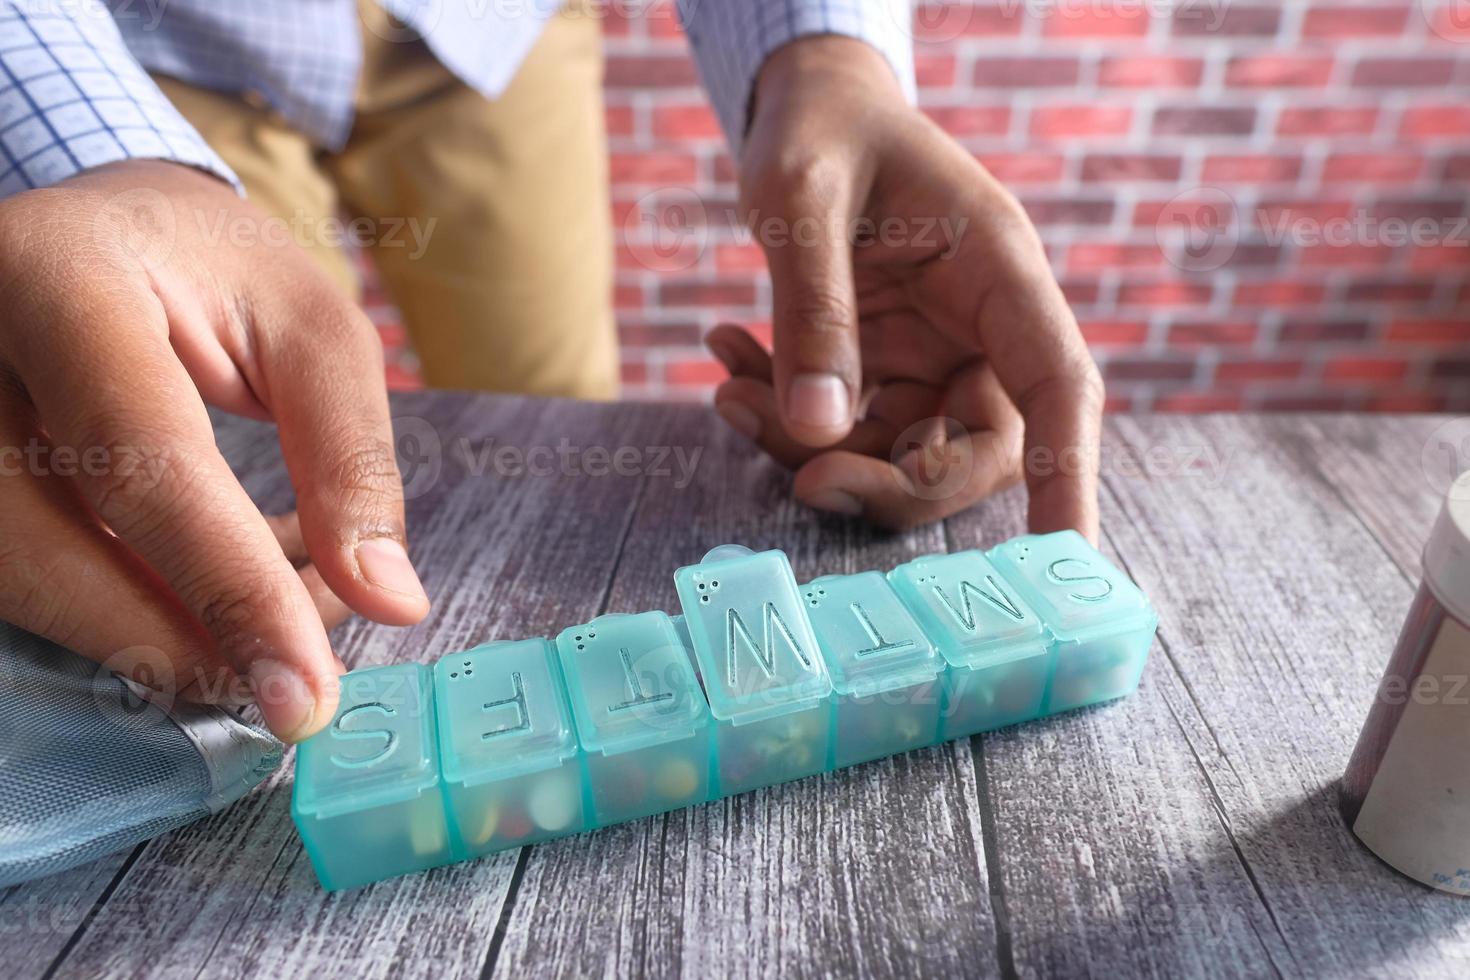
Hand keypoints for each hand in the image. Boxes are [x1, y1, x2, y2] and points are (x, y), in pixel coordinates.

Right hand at [0, 160, 428, 740]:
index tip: (307, 693)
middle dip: (187, 638)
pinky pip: (21, 580)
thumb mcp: (311, 328)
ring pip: (26, 586)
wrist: (91, 236)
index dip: (229, 588)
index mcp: (59, 280)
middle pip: (55, 551)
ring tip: (269, 612)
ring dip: (157, 633)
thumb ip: (349, 458)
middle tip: (298, 675)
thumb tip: (387, 603)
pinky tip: (205, 593)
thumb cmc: (211, 269)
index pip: (141, 460)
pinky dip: (123, 611)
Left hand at [712, 37, 1103, 538]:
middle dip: (889, 483)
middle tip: (803, 479)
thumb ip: (812, 307)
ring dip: (807, 449)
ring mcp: (930, 356)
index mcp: (999, 271)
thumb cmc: (821, 131)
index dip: (1070, 476)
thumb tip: (815, 433)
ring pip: (893, 455)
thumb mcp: (802, 196)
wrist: (804, 112)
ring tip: (729, 389)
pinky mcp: (880, 369)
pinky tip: (730, 359)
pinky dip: (781, 417)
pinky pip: (842, 430)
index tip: (1071, 559)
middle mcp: (979, 327)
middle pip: (972, 453)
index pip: (1059, 387)